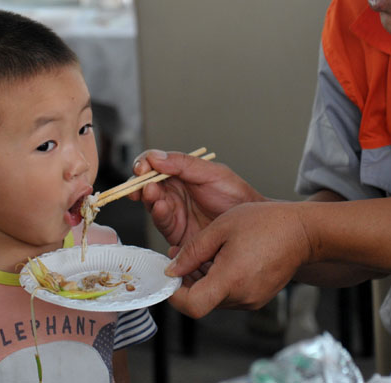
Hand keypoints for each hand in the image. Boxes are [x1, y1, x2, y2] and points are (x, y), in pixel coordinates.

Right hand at [130, 150, 263, 249]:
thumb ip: (183, 164)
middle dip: (139, 183)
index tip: (142, 167)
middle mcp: (173, 192)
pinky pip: (162, 222)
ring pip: (151, 203)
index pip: (154, 165)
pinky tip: (161, 207)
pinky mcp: (176, 232)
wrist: (250, 223)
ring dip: (148, 197)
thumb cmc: (234, 195)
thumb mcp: (211, 173)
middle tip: (142, 182)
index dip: (144, 164)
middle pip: (146, 185)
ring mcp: (173, 212)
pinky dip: (158, 214)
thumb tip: (155, 157)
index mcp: (180, 174)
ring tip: (152, 192)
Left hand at [164, 201, 314, 317]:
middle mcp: (242, 297)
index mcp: (231, 280)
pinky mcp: (258, 297)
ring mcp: (252, 300)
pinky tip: (223, 258)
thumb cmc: (266, 223)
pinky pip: (230, 294)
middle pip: (201, 301)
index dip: (175, 295)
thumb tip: (172, 268)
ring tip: (205, 251)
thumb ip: (193, 250)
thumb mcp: (222, 227)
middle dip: (187, 281)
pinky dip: (220, 280)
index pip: (192, 306)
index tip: (169, 277)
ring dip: (203, 279)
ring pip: (215, 297)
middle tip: (181, 255)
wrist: (303, 231)